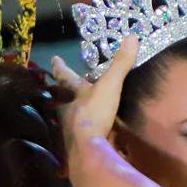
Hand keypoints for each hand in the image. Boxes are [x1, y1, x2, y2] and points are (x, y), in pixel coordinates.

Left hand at [50, 36, 139, 170]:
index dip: (60, 65)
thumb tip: (132, 36)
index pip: (64, 74)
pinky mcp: (76, 141)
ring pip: (68, 112)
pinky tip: (90, 127)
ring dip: (72, 107)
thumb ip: (120, 64)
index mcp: (71, 91)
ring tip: (78, 103)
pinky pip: (79, 129)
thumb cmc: (93, 113)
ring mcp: (69, 126)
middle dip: (62, 88)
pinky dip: (84, 126)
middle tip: (63, 82)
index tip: (54, 58)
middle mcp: (65, 107)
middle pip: (62, 94)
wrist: (86, 150)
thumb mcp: (109, 85)